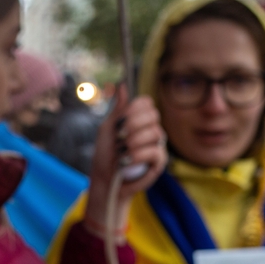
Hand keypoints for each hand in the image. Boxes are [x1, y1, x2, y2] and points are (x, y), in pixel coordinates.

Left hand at [84, 85, 166, 232]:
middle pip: (153, 115)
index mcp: (140, 120)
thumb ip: (117, 109)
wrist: (105, 178)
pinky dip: (137, 155)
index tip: (120, 120)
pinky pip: (155, 151)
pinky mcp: (159, 162)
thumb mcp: (107, 128)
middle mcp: (152, 130)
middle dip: (132, 124)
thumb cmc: (105, 154)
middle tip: (119, 137)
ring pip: (154, 133)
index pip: (147, 103)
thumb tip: (122, 85)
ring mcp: (158, 145)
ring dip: (132, 142)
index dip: (134, 108)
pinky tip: (125, 161)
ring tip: (120, 152)